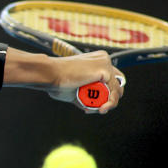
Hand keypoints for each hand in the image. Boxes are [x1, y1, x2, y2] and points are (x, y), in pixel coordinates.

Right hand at [3, 48, 125, 113]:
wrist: (50, 74)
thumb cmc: (57, 80)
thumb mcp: (76, 90)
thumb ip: (86, 95)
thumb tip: (92, 106)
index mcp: (96, 60)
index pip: (111, 78)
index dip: (107, 93)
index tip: (95, 104)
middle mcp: (103, 59)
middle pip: (117, 84)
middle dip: (109, 99)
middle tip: (98, 108)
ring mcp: (105, 63)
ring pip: (116, 90)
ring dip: (108, 103)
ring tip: (97, 109)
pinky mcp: (105, 70)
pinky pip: (113, 93)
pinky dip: (109, 103)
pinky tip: (100, 108)